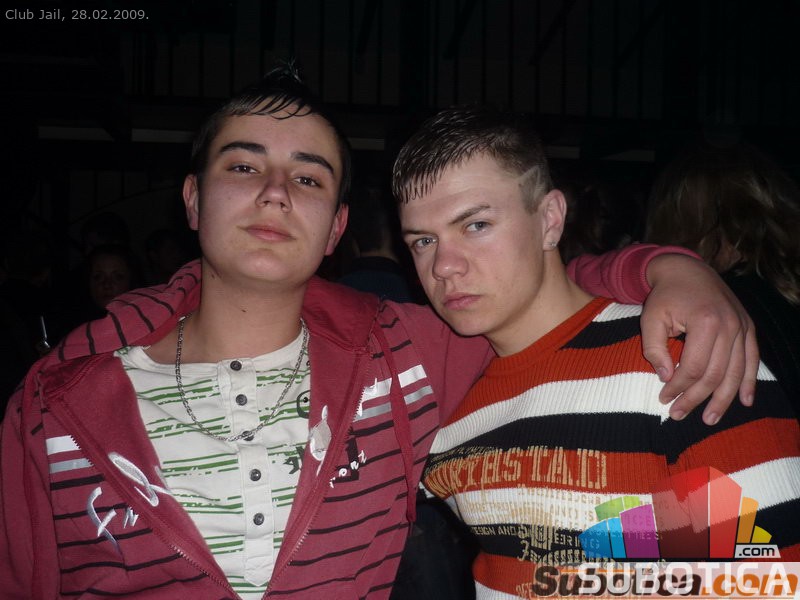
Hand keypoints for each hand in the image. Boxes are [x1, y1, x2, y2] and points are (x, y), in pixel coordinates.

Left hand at [640, 254, 757, 424]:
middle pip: (716, 374)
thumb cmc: (665, 295)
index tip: (663, 398)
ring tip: (710, 418)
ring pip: (736, 372)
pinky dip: (749, 382)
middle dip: (696, 398)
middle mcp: (730, 326)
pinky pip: (753, 360)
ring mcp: (743, 327)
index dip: (678, 387)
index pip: (694, 367)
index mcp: (706, 322)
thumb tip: (666, 377)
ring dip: (723, 399)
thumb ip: (653, 348)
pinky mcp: (748, 327)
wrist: (686, 269)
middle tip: (679, 414)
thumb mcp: (650, 318)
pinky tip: (744, 401)